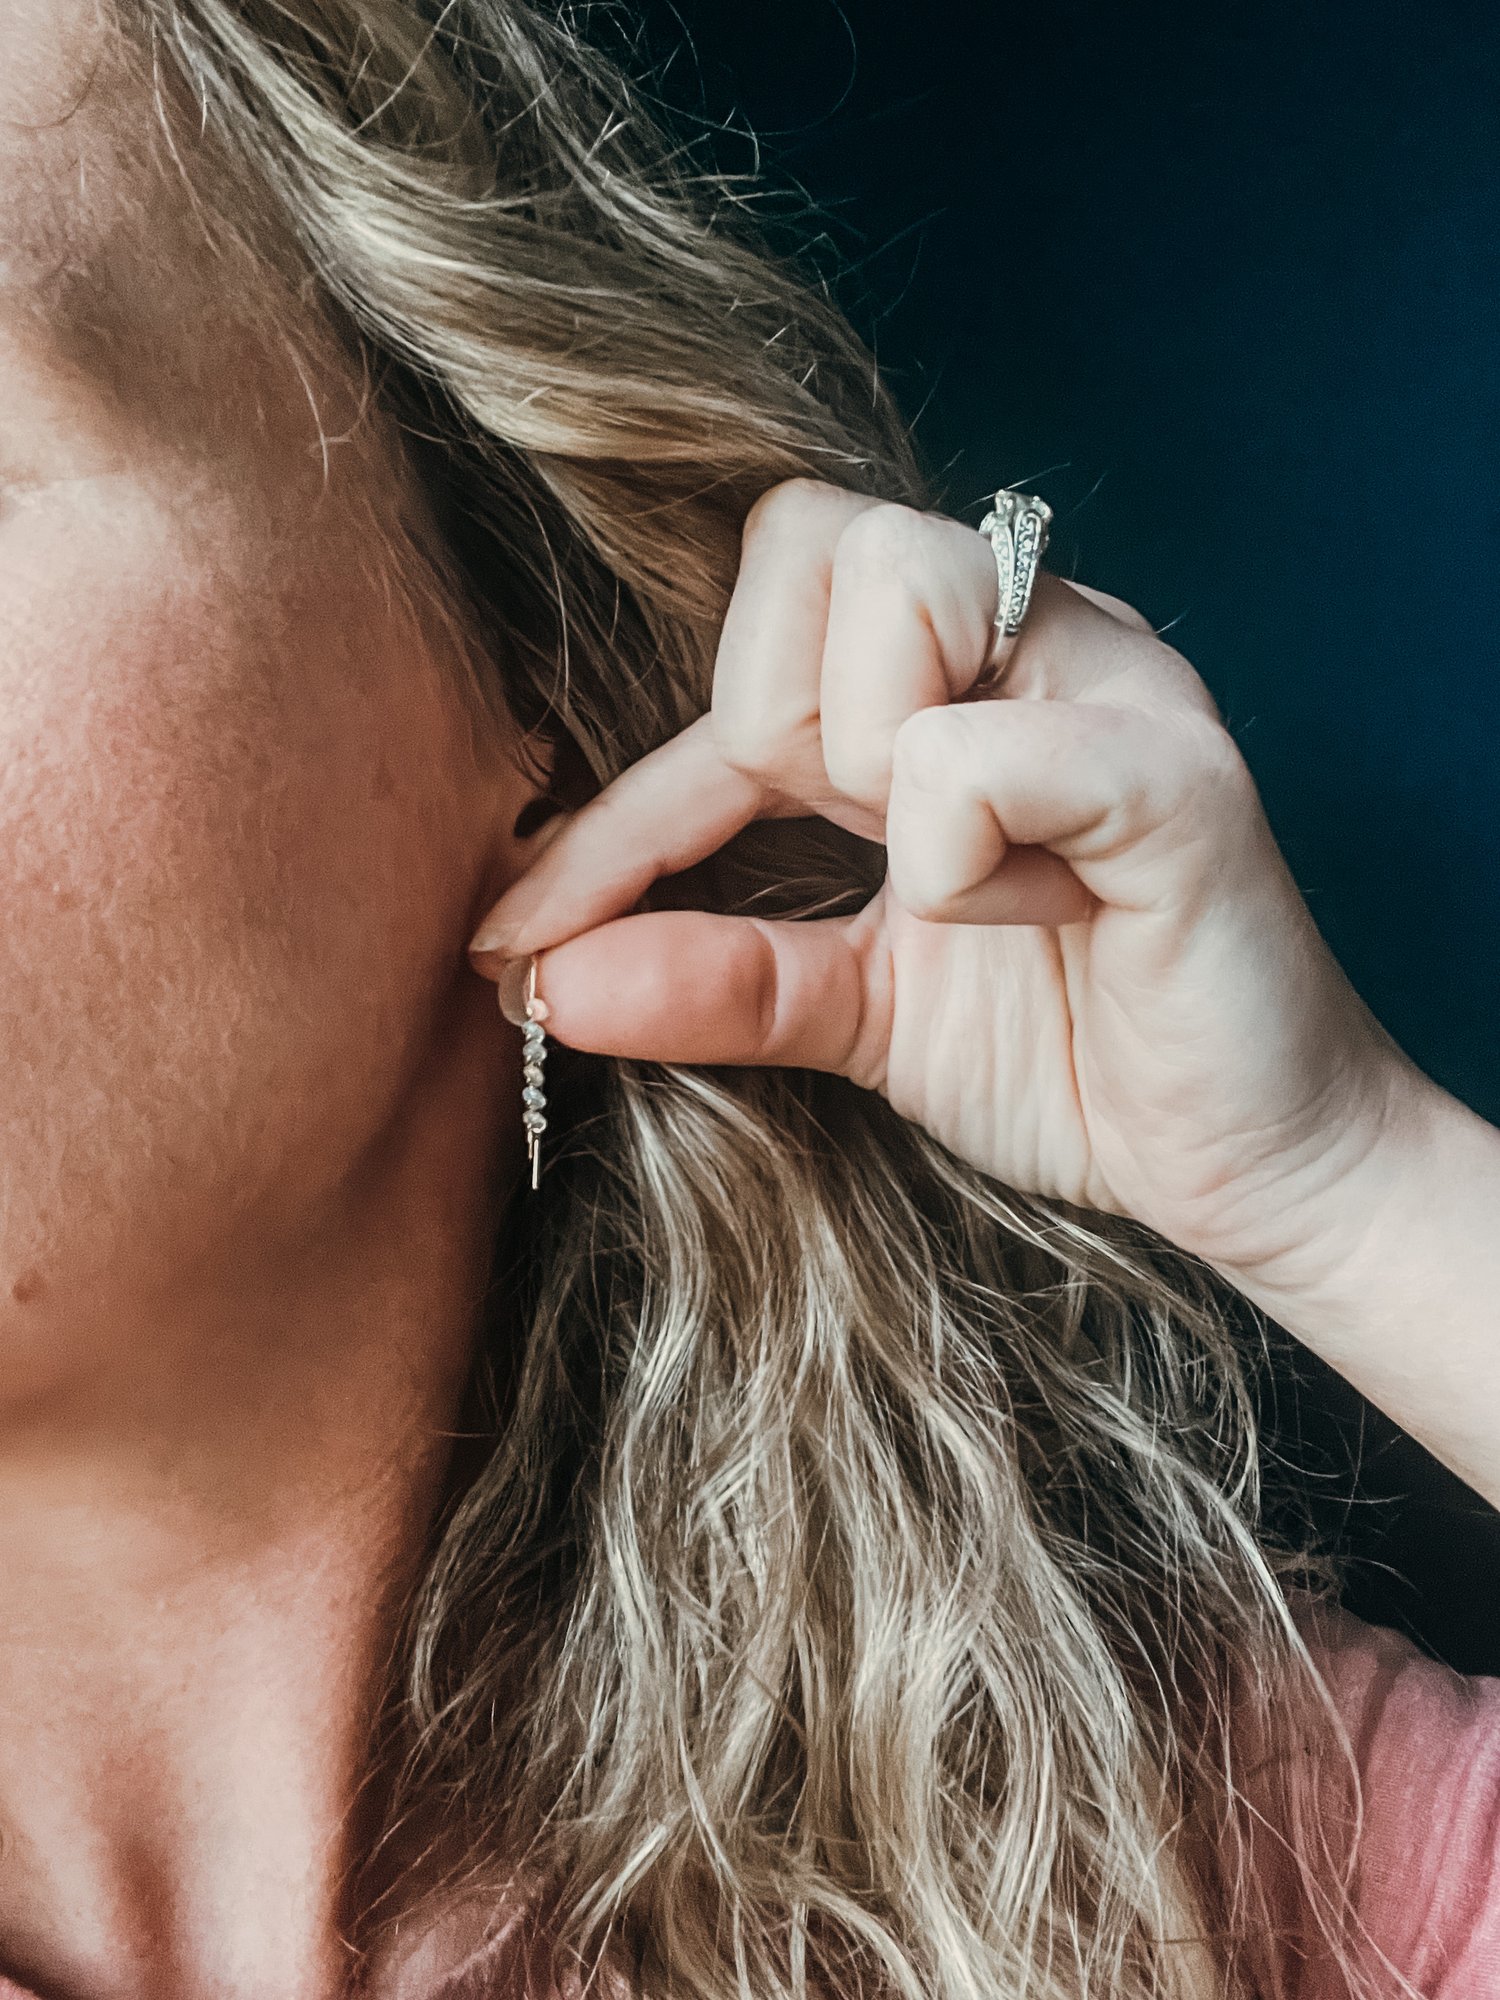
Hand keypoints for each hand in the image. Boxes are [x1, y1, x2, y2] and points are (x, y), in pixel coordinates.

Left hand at [468, 477, 1421, 1305]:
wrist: (1250, 1166)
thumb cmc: (1068, 1057)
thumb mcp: (856, 1012)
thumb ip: (716, 973)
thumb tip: (545, 982)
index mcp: (952, 678)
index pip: (741, 649)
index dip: (615, 805)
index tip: (516, 937)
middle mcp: (1035, 639)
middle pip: (812, 538)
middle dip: (770, 730)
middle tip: (843, 846)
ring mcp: (1114, 684)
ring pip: (895, 587)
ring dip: (867, 765)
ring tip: (953, 882)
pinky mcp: (1174, 775)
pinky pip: (979, 754)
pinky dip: (955, 859)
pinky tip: (1031, 916)